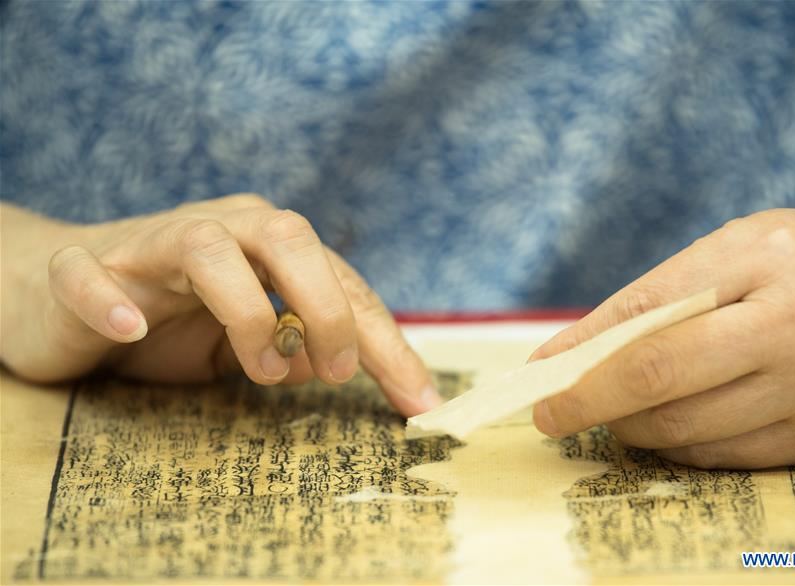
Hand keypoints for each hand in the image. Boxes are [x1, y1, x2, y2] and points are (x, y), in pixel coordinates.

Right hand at [0, 194, 439, 415]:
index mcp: (265, 245)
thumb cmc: (166, 317)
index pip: (341, 281)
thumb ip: (297, 347)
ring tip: (262, 371)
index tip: (418, 401)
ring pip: (204, 244)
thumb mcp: (247, 342)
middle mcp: (218, 229)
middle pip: (287, 237)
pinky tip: (130, 331)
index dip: (385, 340)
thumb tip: (338, 370)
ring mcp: (148, 245)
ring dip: (244, 309)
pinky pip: (89, 272)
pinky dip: (110, 299)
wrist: (55, 294)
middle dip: (327, 305)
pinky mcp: (81, 267)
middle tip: (337, 374)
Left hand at [530, 203, 794, 467]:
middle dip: (587, 402)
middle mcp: (794, 328)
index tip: (538, 374)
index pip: (647, 311)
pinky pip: (721, 457)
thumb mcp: (739, 246)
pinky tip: (662, 425)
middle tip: (549, 413)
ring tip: (609, 410)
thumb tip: (578, 350)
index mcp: (765, 259)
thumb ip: (663, 293)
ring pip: (684, 429)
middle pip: (659, 379)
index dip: (581, 349)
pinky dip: (675, 445)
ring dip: (628, 426)